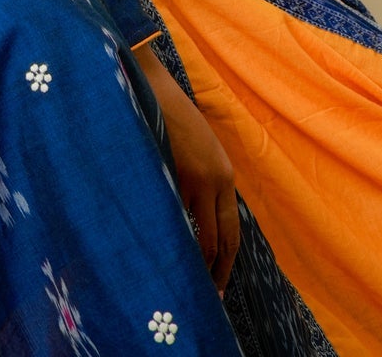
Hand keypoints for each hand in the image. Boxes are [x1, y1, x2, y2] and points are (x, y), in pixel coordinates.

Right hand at [136, 48, 238, 296]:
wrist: (151, 84)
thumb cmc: (168, 114)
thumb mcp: (193, 148)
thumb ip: (197, 179)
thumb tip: (191, 216)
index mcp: (223, 173)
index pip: (230, 230)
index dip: (225, 260)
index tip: (218, 282)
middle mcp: (217, 179)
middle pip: (223, 239)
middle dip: (217, 271)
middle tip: (210, 297)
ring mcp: (197, 178)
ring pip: (201, 235)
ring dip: (195, 261)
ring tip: (187, 284)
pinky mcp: (176, 174)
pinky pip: (177, 217)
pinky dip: (174, 238)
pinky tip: (166, 254)